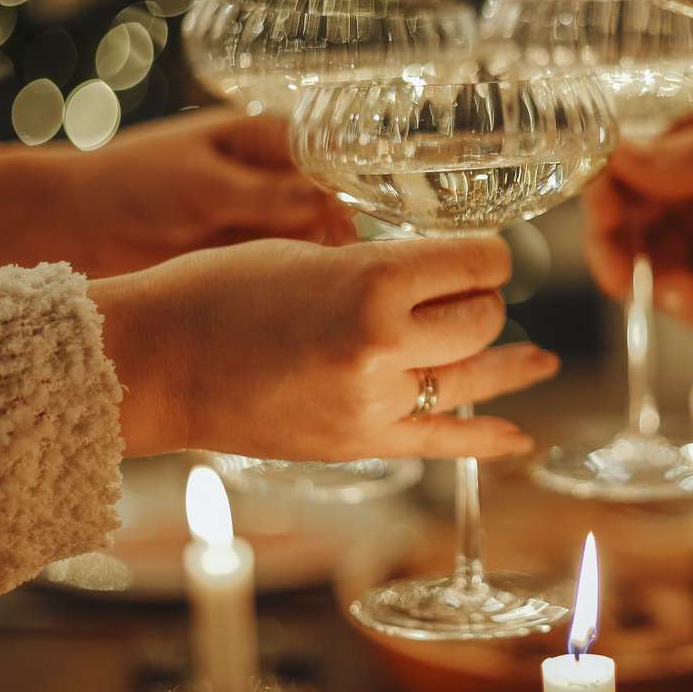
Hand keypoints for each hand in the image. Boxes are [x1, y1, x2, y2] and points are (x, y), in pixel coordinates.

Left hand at [52, 108, 354, 275]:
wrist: (68, 225)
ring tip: (335, 295)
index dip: (356, 192)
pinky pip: (284, 269)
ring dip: (321, 265)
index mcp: (265, 140)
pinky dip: (296, 284)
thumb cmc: (129, 184)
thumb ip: (267, 196)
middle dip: (343, 236)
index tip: (366, 229)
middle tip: (356, 274)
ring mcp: (258, 218)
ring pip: (312, 241)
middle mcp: (271, 177)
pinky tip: (308, 306)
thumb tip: (332, 206)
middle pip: (330, 205)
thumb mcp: (203, 185)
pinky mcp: (243, 255)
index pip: (333, 159)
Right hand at [92, 236, 558, 460]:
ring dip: (500, 359)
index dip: (487, 252)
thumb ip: (377, 265)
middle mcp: (383, 349)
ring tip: (539, 359)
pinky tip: (520, 437)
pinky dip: (486, 438)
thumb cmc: (214, 291)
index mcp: (370, 285)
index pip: (475, 263)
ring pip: (468, 376)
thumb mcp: (305, 254)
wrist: (153, 363)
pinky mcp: (358, 444)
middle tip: (462, 288)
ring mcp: (373, 404)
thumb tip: (433, 272)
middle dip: (479, 299)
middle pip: (479, 319)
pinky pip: (441, 443)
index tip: (483, 247)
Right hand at [583, 76, 692, 326]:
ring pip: (666, 272)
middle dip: (639, 269)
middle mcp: (687, 188)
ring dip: (675, 294)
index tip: (614, 247)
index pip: (617, 179)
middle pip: (632, 236)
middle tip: (669, 287)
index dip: (603, 217)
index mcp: (681, 142)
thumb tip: (617, 155)